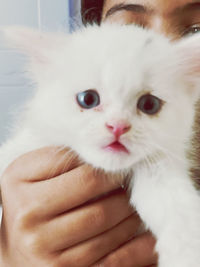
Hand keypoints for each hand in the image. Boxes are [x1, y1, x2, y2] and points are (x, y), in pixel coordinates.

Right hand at [0, 147, 156, 266]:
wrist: (16, 239)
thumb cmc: (29, 196)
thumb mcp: (33, 169)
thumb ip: (63, 157)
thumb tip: (107, 153)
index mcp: (22, 185)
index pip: (85, 175)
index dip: (112, 170)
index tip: (122, 166)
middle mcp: (30, 220)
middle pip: (99, 205)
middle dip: (123, 192)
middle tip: (129, 184)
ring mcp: (47, 252)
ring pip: (107, 230)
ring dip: (130, 216)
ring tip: (131, 205)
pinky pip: (113, 261)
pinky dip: (136, 247)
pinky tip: (143, 235)